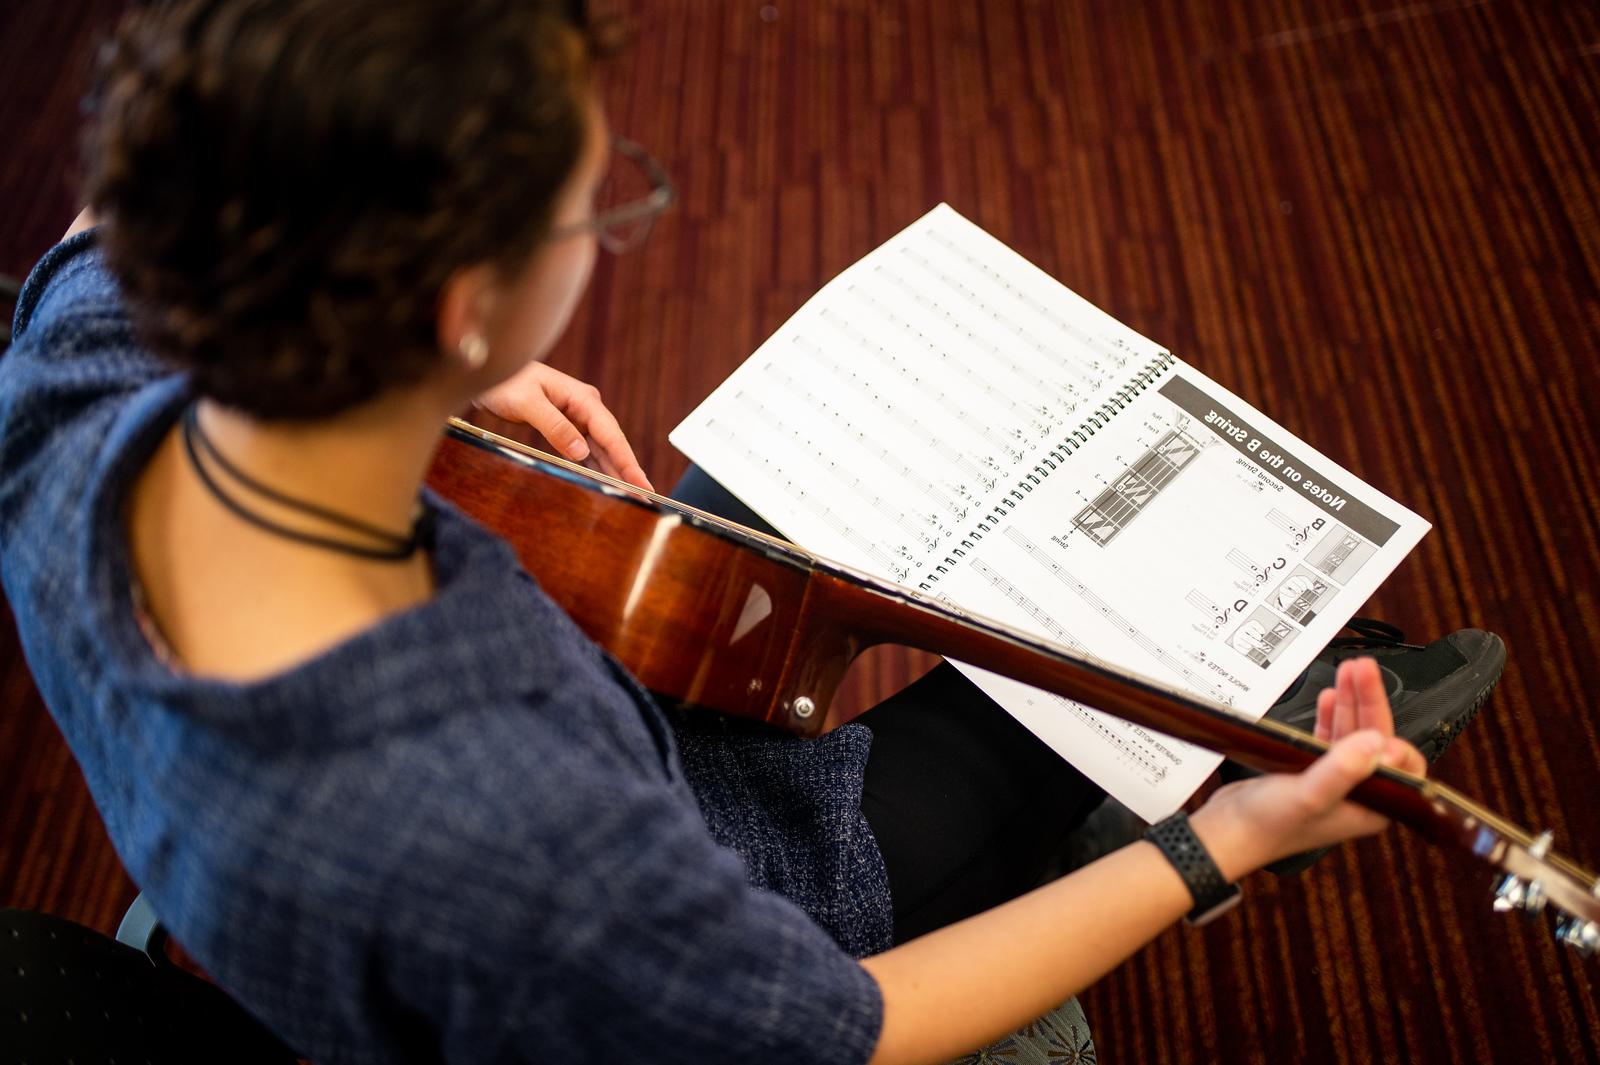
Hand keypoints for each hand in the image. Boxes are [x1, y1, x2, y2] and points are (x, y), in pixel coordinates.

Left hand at [473, 362, 653, 491]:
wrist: (491, 372)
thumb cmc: (506, 382)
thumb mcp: (528, 403)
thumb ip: (555, 426)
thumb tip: (581, 452)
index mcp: (583, 399)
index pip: (611, 435)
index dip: (628, 462)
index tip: (642, 484)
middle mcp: (586, 408)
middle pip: (613, 445)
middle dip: (628, 471)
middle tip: (644, 498)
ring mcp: (578, 418)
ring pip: (602, 450)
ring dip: (614, 472)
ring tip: (630, 496)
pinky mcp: (567, 427)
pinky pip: (587, 451)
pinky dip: (596, 467)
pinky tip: (605, 482)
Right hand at [1191, 657, 1426, 878]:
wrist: (1228, 832)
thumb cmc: (1268, 825)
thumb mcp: (1310, 794)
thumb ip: (1343, 769)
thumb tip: (1376, 741)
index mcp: (1372, 806)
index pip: (1400, 763)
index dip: (1390, 732)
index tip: (1377, 704)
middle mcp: (1359, 794)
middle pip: (1375, 739)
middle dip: (1370, 701)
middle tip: (1363, 669)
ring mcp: (1336, 781)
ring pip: (1353, 733)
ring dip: (1351, 702)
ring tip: (1349, 671)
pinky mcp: (1311, 772)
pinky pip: (1329, 737)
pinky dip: (1331, 715)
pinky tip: (1329, 698)